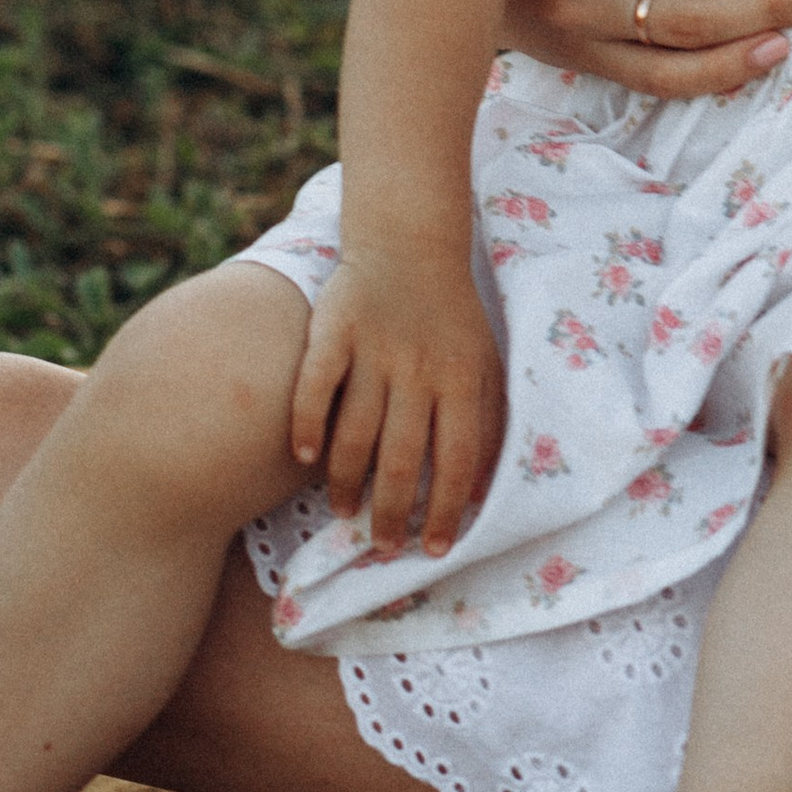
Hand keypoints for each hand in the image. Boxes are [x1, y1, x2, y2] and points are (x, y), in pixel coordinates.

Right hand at [290, 251, 504, 558]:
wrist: (411, 244)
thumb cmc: (451, 316)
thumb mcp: (486, 362)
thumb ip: (487, 423)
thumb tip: (477, 493)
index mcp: (462, 376)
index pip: (457, 457)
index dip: (445, 508)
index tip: (433, 548)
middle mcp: (418, 367)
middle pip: (402, 456)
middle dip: (391, 511)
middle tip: (381, 544)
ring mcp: (373, 349)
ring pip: (355, 431)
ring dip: (347, 481)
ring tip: (344, 511)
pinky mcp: (334, 330)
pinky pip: (315, 385)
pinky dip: (306, 423)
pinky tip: (304, 457)